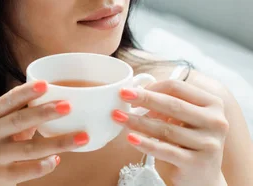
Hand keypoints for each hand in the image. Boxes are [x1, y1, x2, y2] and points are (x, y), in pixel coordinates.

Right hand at [0, 80, 89, 185]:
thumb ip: (18, 114)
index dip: (26, 92)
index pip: (6, 101)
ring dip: (59, 143)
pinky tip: (57, 159)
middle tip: (68, 106)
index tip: (45, 84)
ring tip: (82, 137)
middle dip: (45, 112)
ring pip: (30, 148)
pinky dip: (47, 164)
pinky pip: (30, 169)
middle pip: (19, 121)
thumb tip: (51, 96)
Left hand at [112, 80, 228, 185]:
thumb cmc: (188, 142)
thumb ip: (168, 105)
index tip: (132, 90)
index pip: (178, 88)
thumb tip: (137, 93)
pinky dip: (146, 143)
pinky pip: (165, 150)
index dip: (153, 87)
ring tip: (118, 116)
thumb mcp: (184, 120)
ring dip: (138, 121)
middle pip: (173, 105)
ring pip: (166, 129)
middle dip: (144, 99)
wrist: (202, 177)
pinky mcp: (196, 163)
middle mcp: (215, 122)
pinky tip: (130, 138)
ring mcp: (208, 143)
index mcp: (213, 105)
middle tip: (122, 95)